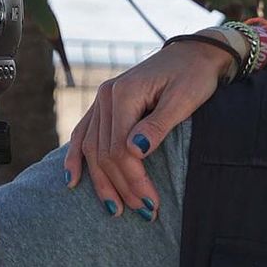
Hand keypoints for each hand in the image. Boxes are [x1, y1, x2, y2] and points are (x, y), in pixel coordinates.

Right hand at [62, 38, 234, 217]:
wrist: (194, 54)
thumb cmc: (194, 75)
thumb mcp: (184, 98)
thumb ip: (159, 125)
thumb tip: (134, 152)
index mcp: (123, 93)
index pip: (119, 148)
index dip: (133, 179)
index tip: (151, 204)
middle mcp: (106, 96)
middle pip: (104, 152)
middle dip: (122, 186)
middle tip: (143, 212)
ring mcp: (102, 100)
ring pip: (92, 148)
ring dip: (101, 181)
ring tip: (114, 209)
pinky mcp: (106, 106)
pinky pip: (84, 134)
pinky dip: (77, 158)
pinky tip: (72, 180)